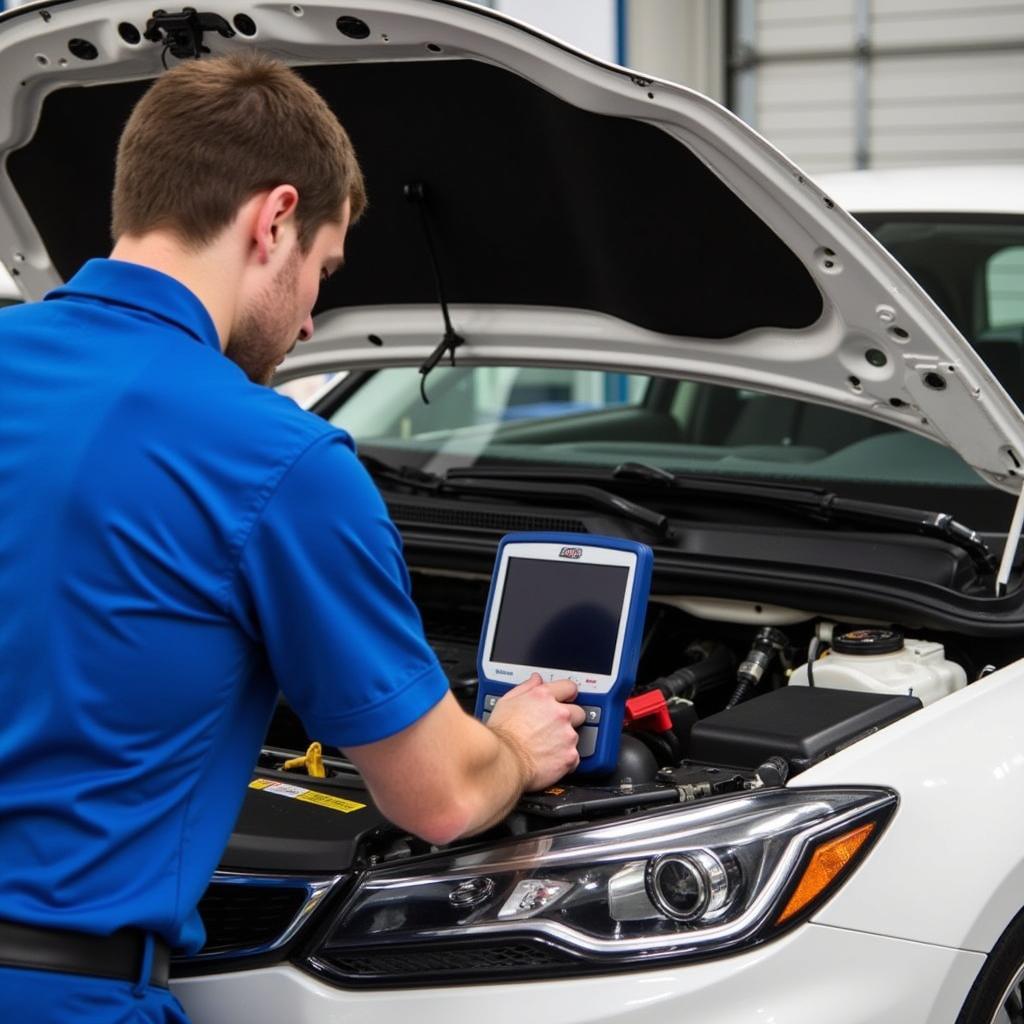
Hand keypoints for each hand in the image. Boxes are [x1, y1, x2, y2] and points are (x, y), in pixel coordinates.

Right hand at [487, 673, 585, 790]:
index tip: (566, 700)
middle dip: (569, 719)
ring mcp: (567, 735)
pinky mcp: (570, 756)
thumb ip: (525, 688)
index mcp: (544, 697)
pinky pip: (574, 757)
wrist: (504, 761)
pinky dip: (565, 760)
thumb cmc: (501, 735)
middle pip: (578, 712)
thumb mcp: (506, 702)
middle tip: (553, 729)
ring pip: (575, 736)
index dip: (567, 694)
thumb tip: (536, 680)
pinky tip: (550, 760)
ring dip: (565, 741)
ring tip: (546, 747)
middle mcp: (559, 713)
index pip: (569, 687)